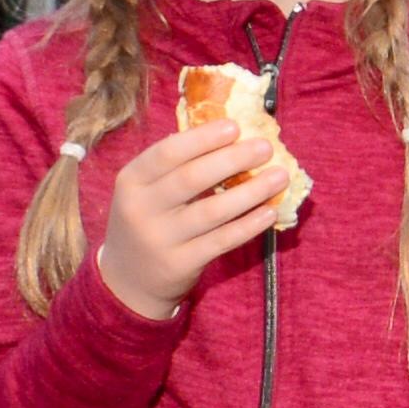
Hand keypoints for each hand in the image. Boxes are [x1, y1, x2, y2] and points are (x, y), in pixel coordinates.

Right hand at [95, 119, 286, 319]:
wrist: (128, 281)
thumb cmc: (149, 220)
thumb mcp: (146, 191)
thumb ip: (176, 166)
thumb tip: (230, 135)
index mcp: (131, 181)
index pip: (167, 153)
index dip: (202, 138)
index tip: (235, 127)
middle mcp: (141, 209)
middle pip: (191, 179)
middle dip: (232, 160)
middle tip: (265, 148)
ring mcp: (160, 239)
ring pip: (212, 211)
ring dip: (251, 192)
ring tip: (279, 177)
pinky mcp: (180, 264)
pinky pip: (222, 241)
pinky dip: (248, 225)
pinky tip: (269, 212)